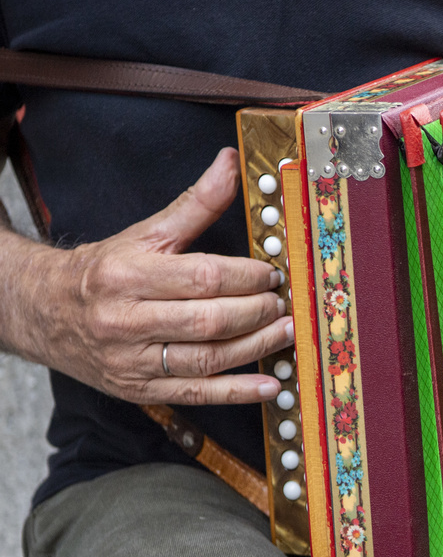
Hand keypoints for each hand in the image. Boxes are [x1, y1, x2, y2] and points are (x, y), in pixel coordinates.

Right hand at [16, 148, 290, 404]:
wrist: (43, 312)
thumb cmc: (104, 270)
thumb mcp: (145, 234)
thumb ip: (194, 204)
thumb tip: (231, 162)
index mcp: (127, 275)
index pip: (202, 277)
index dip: (247, 276)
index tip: (272, 273)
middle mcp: (126, 320)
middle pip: (208, 320)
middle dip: (256, 312)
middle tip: (282, 303)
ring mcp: (132, 361)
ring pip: (207, 359)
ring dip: (256, 347)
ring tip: (285, 332)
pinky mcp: (140, 390)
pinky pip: (197, 394)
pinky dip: (237, 392)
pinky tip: (269, 386)